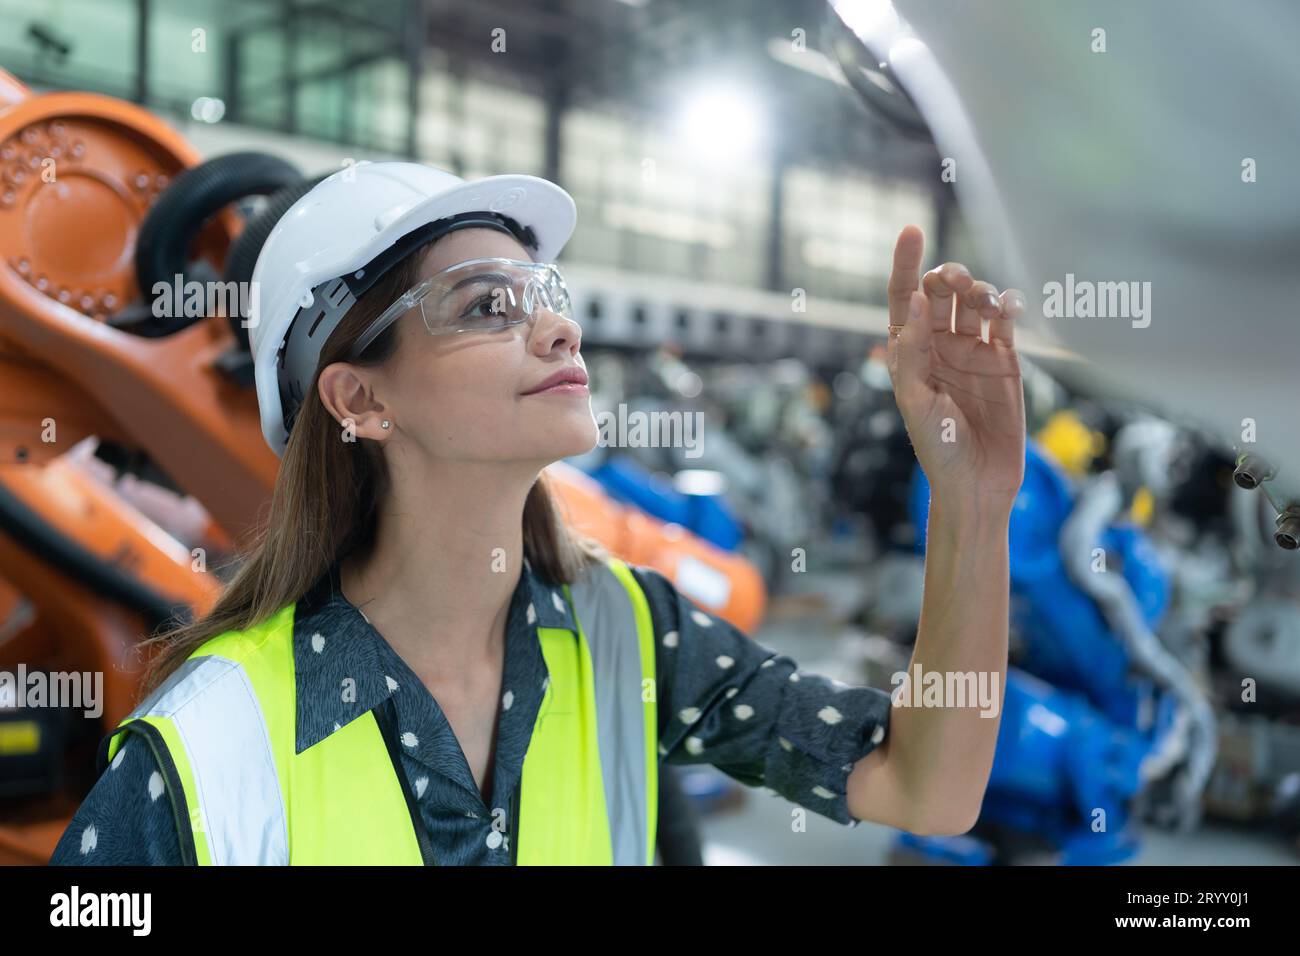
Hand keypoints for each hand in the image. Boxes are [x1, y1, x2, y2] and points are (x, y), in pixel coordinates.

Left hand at [885, 225, 1025, 503]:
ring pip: (974, 302)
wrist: (979, 483)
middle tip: (954, 280)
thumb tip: (914, 301)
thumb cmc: (939, 450)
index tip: (911, 229)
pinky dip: (1009, 306)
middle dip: (947, 276)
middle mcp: (939, 345)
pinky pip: (1006, 323)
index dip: (904, 263)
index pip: (903, 297)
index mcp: (910, 353)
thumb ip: (913, 354)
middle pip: (940, 292)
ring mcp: (973, 351)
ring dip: (979, 291)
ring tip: (987, 303)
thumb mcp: (917, 404)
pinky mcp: (1006, 361)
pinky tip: (1010, 305)